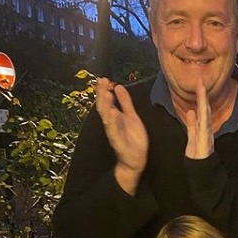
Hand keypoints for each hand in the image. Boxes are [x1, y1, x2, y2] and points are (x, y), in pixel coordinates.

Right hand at [95, 77, 148, 193]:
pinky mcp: (118, 142)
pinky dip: (112, 122)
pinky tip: (112, 112)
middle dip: (102, 94)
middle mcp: (111, 123)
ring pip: (106, 117)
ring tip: (105, 93)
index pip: (107, 101)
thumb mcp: (131, 116)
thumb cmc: (132, 138)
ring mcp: (113, 132)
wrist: (135, 159)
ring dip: (105, 105)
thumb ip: (125, 102)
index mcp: (114, 117)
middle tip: (102, 81)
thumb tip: (118, 86)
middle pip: (104, 107)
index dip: (104, 90)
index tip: (104, 78)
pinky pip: (113, 131)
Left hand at [185, 80, 213, 158]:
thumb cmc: (198, 152)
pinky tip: (203, 108)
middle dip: (203, 95)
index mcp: (202, 125)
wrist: (201, 167)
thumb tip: (191, 111)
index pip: (201, 108)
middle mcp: (206, 127)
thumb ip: (192, 123)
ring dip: (204, 102)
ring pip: (205, 114)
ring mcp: (206, 132)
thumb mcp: (192, 134)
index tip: (198, 84)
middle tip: (201, 82)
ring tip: (202, 89)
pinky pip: (204, 125)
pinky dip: (204, 116)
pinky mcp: (205, 138)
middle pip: (205, 108)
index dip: (200, 96)